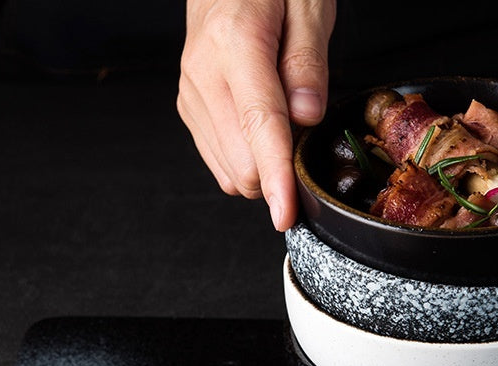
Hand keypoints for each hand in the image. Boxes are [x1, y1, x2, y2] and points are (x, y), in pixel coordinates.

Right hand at [177, 0, 335, 230]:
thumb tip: (307, 118)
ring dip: (263, 166)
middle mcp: (203, 74)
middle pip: (242, 162)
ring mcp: (191, 95)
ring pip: (230, 171)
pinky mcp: (190, 110)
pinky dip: (248, 159)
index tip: (286, 213)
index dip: (276, 178)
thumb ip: (308, 62)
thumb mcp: (307, 3)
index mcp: (235, 42)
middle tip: (304, 130)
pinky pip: (222, 162)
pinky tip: (260, 129)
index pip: (259, 126)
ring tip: (282, 120)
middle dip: (280, 168)